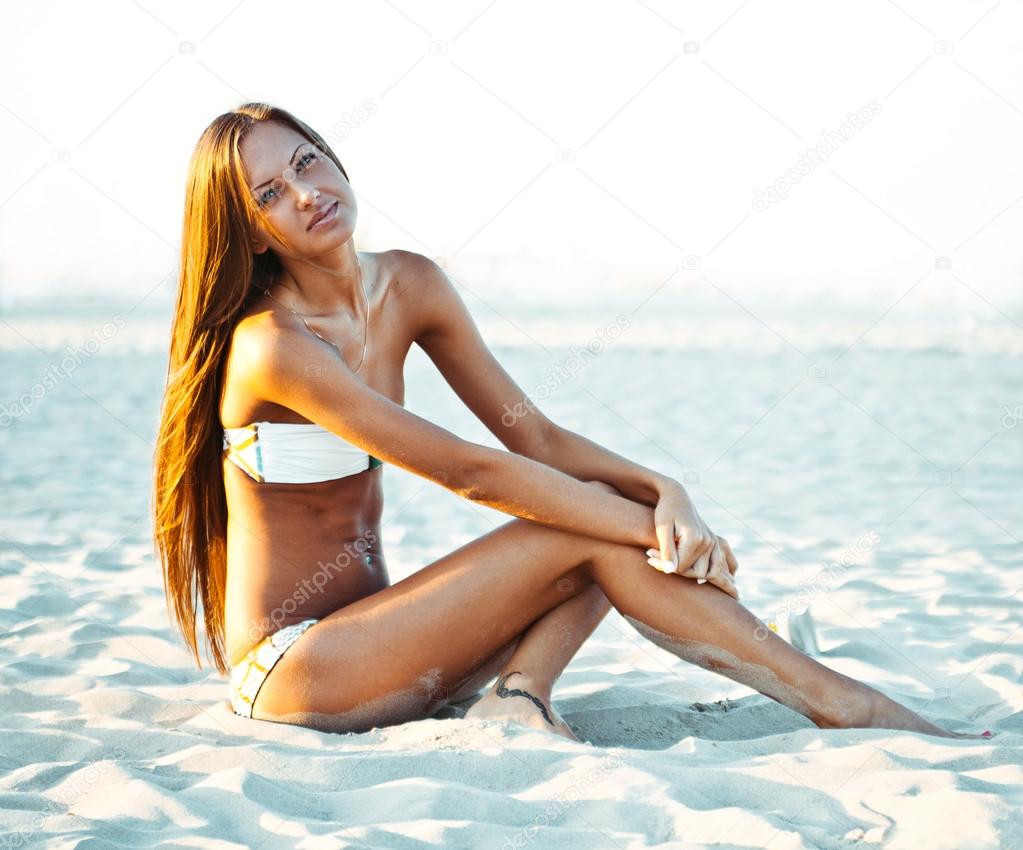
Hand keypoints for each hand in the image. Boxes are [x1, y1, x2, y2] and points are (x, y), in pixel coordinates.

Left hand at [645, 482, 738, 598]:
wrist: (677, 496)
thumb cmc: (665, 510)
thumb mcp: (662, 529)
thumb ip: (666, 551)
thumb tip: (670, 571)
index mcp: (695, 538)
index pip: (680, 568)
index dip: (662, 565)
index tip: (649, 554)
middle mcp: (708, 541)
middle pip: (695, 573)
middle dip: (676, 569)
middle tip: (655, 556)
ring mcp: (713, 542)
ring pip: (706, 573)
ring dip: (689, 572)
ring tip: (670, 559)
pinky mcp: (714, 542)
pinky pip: (715, 566)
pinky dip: (704, 570)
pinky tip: (685, 564)